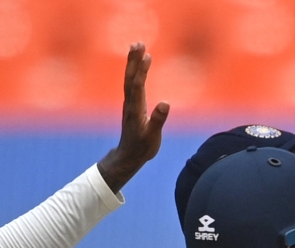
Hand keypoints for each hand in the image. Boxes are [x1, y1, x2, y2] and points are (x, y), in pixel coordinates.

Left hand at [97, 43, 170, 192]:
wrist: (129, 156)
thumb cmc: (142, 148)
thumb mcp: (152, 137)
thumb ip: (158, 121)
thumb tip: (165, 103)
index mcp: (135, 109)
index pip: (137, 86)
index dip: (141, 71)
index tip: (146, 56)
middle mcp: (130, 103)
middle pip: (131, 77)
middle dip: (134, 60)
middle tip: (138, 43)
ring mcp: (130, 103)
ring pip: (130, 78)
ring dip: (133, 62)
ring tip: (137, 46)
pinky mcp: (133, 104)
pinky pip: (133, 83)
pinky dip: (136, 71)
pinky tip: (140, 64)